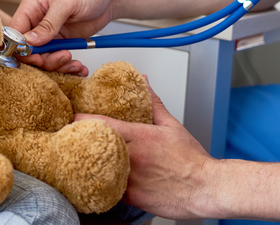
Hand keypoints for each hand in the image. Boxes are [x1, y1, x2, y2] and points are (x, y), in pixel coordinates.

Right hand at [10, 0, 114, 73]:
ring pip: (43, 58)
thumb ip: (48, 23)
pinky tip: (78, 66)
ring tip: (72, 60)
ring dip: (57, 64)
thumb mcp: (66, 3)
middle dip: (43, 59)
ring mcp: (49, 34)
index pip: (16, 32)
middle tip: (61, 57)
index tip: (37, 56)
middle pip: (28, 50)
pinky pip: (57, 60)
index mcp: (31, 7)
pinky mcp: (61, 43)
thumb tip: (30, 40)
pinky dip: (67, 66)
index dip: (22, 47)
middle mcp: (37, 22)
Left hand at [75, 85, 215, 219]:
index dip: (81, 120)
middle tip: (72, 138)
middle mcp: (131, 157)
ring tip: (83, 160)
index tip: (72, 118)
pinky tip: (102, 180)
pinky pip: (109, 189)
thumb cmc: (191, 159)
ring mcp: (129, 178)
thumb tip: (144, 81)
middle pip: (93, 146)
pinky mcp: (131, 197)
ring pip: (98, 169)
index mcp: (139, 136)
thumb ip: (153, 103)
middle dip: (81, 141)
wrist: (207, 188)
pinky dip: (104, 184)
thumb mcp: (171, 126)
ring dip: (91, 164)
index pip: (100, 123)